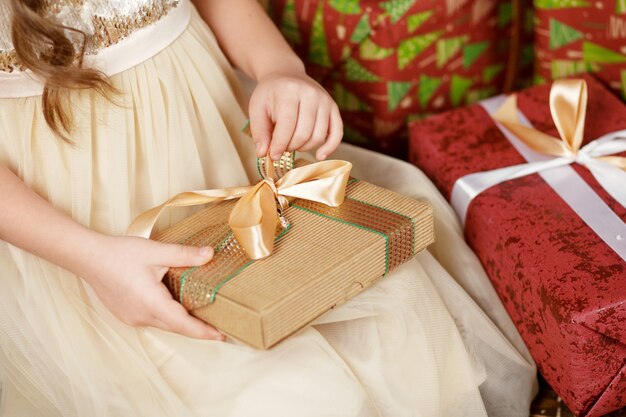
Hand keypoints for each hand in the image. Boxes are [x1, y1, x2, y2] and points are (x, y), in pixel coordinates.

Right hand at [81, 235, 224, 339]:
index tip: (222, 335)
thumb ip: (184, 254)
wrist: (88, 257)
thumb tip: (210, 254)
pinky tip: (176, 306)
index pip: (184, 324)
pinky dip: (168, 317)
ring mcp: (133, 317)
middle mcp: (142, 316)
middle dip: (198, 329)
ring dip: (182, 322)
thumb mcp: (156, 251)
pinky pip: (153, 319)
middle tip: (219, 326)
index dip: (204, 332)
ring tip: (203, 317)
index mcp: (151, 303)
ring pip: (164, 324)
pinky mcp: (127, 314)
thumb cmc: (120, 254)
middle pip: (176, 327)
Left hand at [249, 71, 342, 160]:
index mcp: (289, 91)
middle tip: (281, 146)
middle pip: (304, 134)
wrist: (286, 74)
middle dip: (290, 147)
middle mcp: (311, 94)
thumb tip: (263, 153)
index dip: (279, 145)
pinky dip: (330, 147)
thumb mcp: (257, 108)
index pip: (287, 126)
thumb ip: (259, 131)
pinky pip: (337, 133)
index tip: (272, 155)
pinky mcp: (333, 107)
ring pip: (318, 136)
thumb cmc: (270, 94)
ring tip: (293, 144)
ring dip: (304, 147)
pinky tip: (319, 155)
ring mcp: (325, 100)